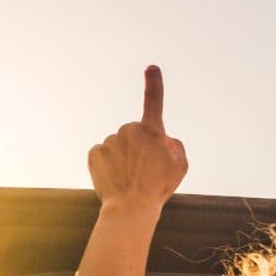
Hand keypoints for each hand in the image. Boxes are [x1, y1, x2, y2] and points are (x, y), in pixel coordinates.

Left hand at [88, 66, 187, 212]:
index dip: (154, 83)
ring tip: (129, 179)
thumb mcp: (180, 167)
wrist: (130, 208)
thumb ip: (176, 147)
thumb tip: (164, 140)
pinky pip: (102, 154)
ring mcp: (110, 140)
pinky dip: (107, 165)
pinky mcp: (94, 153)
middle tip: (143, 171)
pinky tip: (113, 179)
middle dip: (137, 147)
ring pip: (117, 146)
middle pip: (133, 134)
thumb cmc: (158, 188)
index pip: (154, 101)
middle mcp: (129, 130)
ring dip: (122, 158)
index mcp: (152, 131)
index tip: (151, 68)